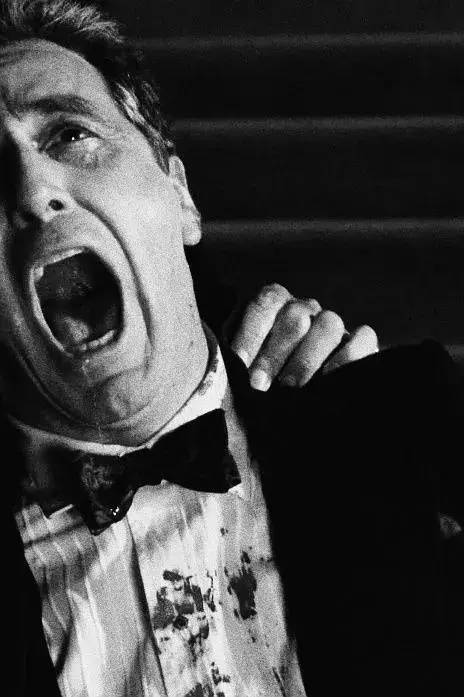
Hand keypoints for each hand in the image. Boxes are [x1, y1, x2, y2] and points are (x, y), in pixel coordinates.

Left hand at [230, 283, 377, 390]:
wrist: (308, 402)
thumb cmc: (266, 384)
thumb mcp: (247, 369)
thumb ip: (238, 364)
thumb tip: (222, 371)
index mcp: (276, 306)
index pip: (265, 304)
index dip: (251, 333)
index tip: (239, 364)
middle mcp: (305, 310)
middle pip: (294, 317)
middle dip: (274, 354)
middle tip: (259, 385)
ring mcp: (335, 325)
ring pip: (328, 325)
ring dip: (307, 359)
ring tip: (290, 389)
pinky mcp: (362, 342)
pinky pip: (363, 338)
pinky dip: (348, 358)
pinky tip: (329, 382)